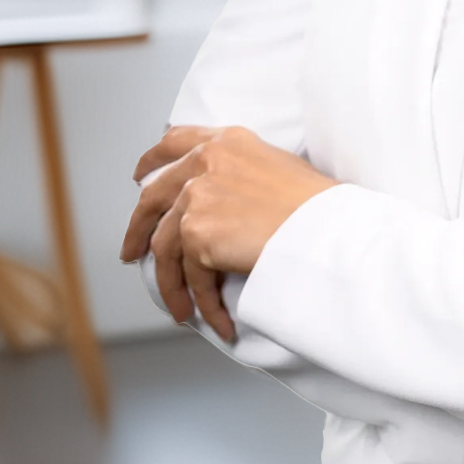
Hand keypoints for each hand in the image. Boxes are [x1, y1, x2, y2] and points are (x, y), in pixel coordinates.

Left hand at [122, 124, 335, 339]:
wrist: (331, 231)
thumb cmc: (321, 208)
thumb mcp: (280, 170)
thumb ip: (242, 175)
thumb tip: (221, 203)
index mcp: (229, 142)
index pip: (175, 142)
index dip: (152, 162)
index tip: (140, 177)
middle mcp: (207, 161)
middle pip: (154, 197)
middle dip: (138, 229)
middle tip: (132, 252)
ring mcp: (198, 196)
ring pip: (165, 248)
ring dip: (170, 284)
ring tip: (179, 308)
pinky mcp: (197, 233)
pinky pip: (191, 277)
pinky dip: (201, 303)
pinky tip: (216, 321)